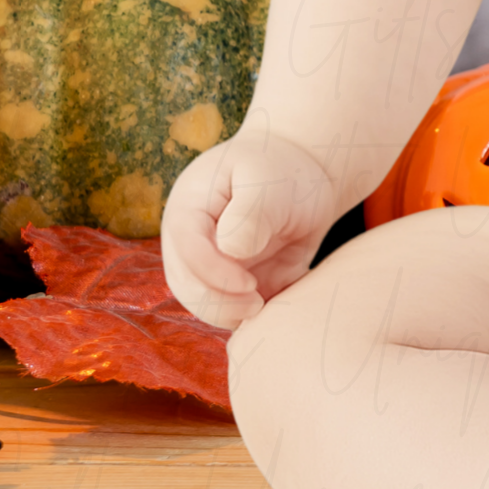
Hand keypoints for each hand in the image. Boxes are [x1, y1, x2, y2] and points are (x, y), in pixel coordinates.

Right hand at [160, 127, 341, 329]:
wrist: (301, 177)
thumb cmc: (283, 172)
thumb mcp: (269, 182)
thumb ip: (251, 214)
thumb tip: (231, 251)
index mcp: (189, 209)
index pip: (188, 251)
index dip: (214, 275)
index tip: (251, 284)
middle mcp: (187, 240)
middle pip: (186, 284)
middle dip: (219, 303)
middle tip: (257, 304)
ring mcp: (203, 263)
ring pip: (201, 303)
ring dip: (229, 314)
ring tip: (264, 307)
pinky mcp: (225, 282)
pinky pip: (227, 309)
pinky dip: (245, 316)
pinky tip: (271, 307)